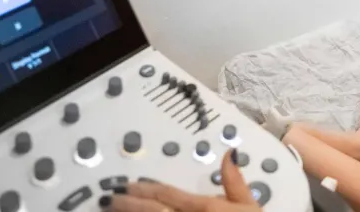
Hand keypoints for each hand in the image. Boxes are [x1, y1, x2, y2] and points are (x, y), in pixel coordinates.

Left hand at [106, 152, 261, 211]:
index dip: (144, 189)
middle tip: (109, 198)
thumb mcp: (250, 207)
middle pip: (151, 211)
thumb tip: (229, 153)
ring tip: (112, 209)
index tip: (126, 185)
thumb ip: (235, 182)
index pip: (167, 195)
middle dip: (128, 204)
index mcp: (203, 208)